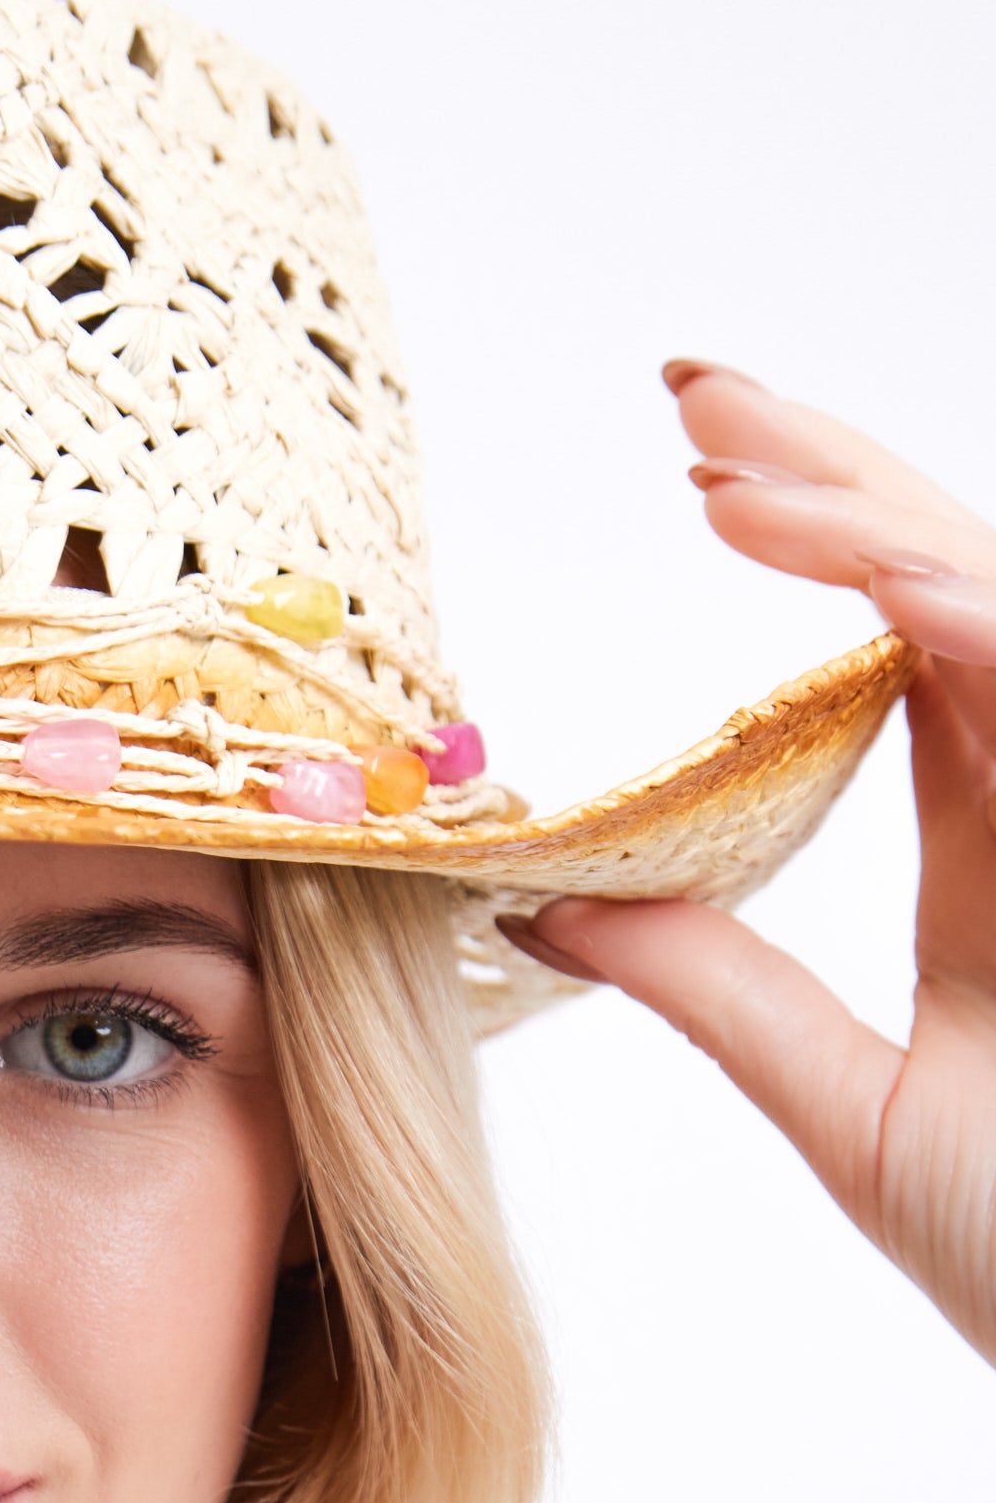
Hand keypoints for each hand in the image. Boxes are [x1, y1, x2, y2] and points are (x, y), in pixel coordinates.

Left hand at [496, 368, 995, 1359]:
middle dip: (838, 467)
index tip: (692, 458)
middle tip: (694, 394)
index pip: (911, 626)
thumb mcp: (851, 1108)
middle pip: (966, 571)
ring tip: (734, 476)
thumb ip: (720, 991)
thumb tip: (549, 900)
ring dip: (888, 525)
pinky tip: (893, 593)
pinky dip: (989, 630)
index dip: (818, 524)